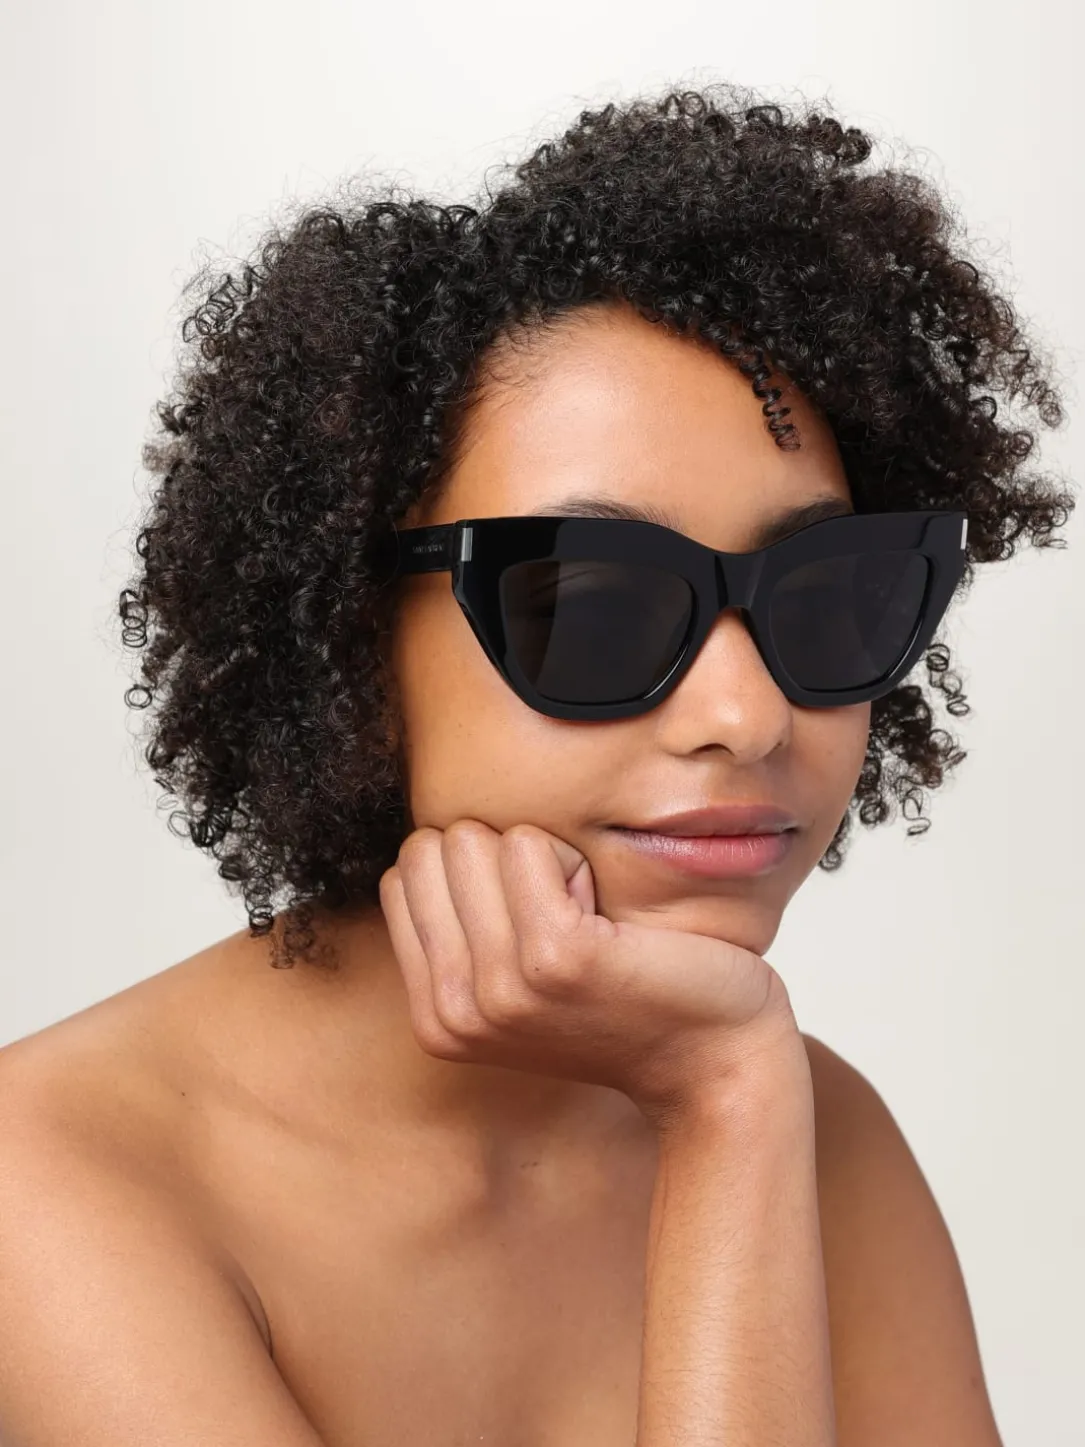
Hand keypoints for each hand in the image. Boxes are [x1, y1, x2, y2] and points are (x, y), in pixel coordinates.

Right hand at [378, 819, 801, 1126]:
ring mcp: (500, 987)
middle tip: (565, 918)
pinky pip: (525, 844)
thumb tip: (433, 841)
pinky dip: (572, 859)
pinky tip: (609, 919)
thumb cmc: (627, 1002)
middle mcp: (455, 1011)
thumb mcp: (519, 983)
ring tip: (589, 921)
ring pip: (470, 839)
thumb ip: (464, 932)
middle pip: (430, 849)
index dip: (474, 874)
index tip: (533, 922)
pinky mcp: (555, 957)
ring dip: (539, 859)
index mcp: (437, 1017)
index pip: (403, 875)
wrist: (715, 1063)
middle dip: (498, 859)